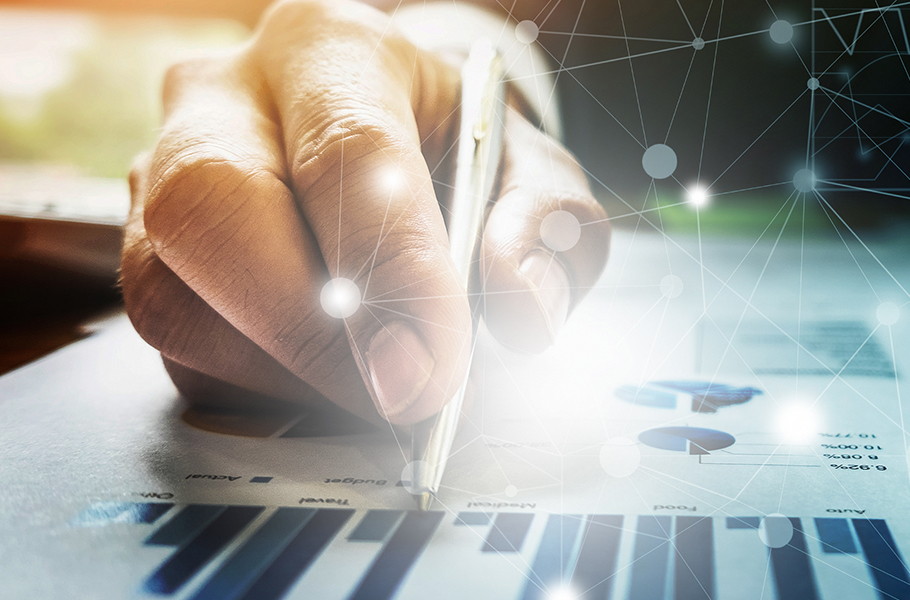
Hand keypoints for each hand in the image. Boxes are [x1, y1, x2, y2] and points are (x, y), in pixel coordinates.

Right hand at [121, 0, 608, 424]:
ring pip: (170, 293)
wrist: (404, 149)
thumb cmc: (465, 157)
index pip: (345, 152)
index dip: (391, 269)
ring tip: (378, 399)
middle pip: (215, 210)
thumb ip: (545, 232)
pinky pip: (173, 349)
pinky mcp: (145, 260)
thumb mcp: (534, 175)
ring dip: (281, 375)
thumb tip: (522, 310)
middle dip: (309, 332)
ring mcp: (159, 177)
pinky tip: (331, 393)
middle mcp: (222, 99)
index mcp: (332, 50)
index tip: (431, 367)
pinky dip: (255, 392)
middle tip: (397, 401)